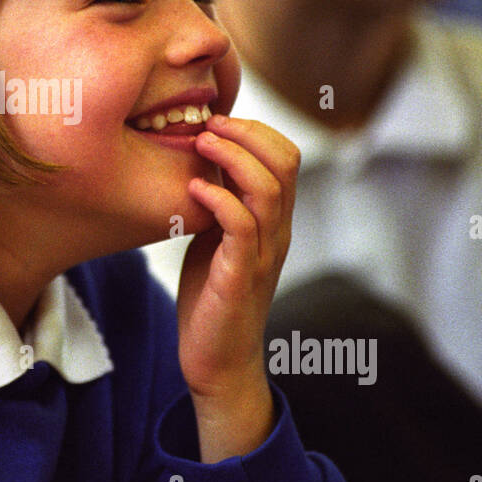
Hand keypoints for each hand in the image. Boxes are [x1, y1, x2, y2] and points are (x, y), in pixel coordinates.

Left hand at [176, 114, 298, 460]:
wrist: (218, 361)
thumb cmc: (213, 297)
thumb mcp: (217, 238)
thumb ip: (221, 203)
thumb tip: (201, 160)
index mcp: (274, 220)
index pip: (286, 155)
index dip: (256, 130)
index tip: (217, 121)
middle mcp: (278, 232)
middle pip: (285, 162)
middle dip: (247, 133)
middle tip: (209, 124)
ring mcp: (263, 254)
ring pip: (269, 189)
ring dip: (233, 158)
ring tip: (200, 144)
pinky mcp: (241, 276)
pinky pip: (242, 227)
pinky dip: (219, 199)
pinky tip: (195, 190)